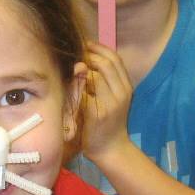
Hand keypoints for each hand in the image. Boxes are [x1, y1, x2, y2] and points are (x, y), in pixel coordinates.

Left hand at [79, 40, 132, 159]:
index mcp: (126, 87)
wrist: (111, 149)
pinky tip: (68, 87)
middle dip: (87, 56)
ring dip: (80, 70)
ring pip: (94, 75)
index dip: (98, 48)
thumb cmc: (108, 123)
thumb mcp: (114, 99)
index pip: (114, 58)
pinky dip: (75, 86)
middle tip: (74, 55)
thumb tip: (86, 59)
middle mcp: (121, 92)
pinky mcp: (97, 113)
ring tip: (70, 70)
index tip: (84, 44)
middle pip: (105, 63)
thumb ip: (105, 81)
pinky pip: (83, 92)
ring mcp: (110, 103)